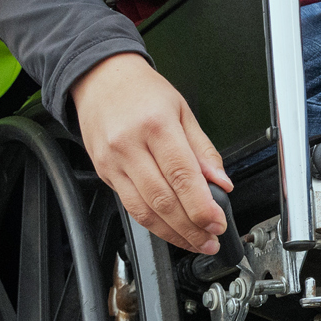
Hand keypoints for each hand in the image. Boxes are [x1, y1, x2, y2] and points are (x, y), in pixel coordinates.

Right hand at [68, 52, 232, 253]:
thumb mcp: (182, 109)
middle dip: (191, 227)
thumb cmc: (142, 90)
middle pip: (163, 199)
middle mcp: (130, 145)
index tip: (218, 222)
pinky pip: (130, 206)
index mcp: (156, 125)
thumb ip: (202, 150)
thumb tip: (220, 182)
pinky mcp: (104, 172)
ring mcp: (113, 161)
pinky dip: (152, 223)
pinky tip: (170, 230)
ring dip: (172, 233)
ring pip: (144, 210)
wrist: (99, 78)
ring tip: (195, 242)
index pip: (182, 176)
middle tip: (211, 239)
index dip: (202, 206)